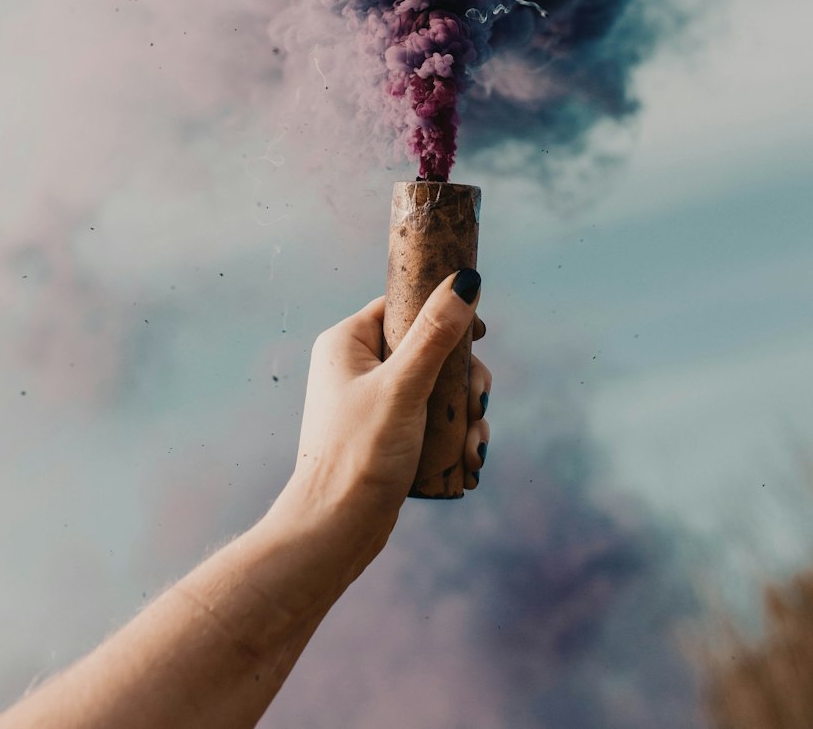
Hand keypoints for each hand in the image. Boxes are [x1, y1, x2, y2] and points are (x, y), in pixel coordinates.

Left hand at [282, 272, 490, 561]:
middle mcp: (356, 366)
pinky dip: (453, 434)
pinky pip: (429, 419)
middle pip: (428, 347)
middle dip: (464, 378)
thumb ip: (435, 335)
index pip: (403, 306)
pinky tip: (469, 459)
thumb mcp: (404, 388)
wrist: (333, 531)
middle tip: (479, 402)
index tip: (480, 334)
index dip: (444, 315)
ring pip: (435, 387)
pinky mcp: (385, 434)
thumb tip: (465, 281)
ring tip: (475, 445)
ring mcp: (371, 402)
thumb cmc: (359, 455)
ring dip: (464, 412)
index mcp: (347, 342)